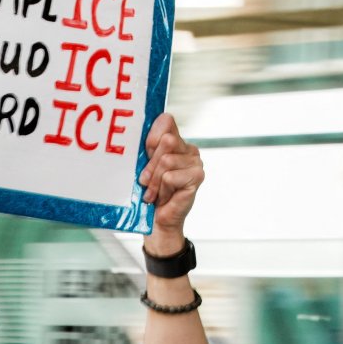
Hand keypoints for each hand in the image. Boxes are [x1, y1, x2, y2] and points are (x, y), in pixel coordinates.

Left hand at [139, 113, 203, 252]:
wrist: (156, 221)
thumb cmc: (149, 193)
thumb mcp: (145, 166)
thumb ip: (150, 147)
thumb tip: (159, 124)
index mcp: (176, 142)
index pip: (166, 121)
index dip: (152, 134)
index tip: (146, 150)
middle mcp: (189, 149)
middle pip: (165, 141)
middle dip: (150, 164)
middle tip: (146, 181)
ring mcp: (196, 162)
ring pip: (166, 161)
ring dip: (154, 181)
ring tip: (154, 192)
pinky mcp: (197, 176)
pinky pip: (170, 176)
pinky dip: (161, 189)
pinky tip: (164, 197)